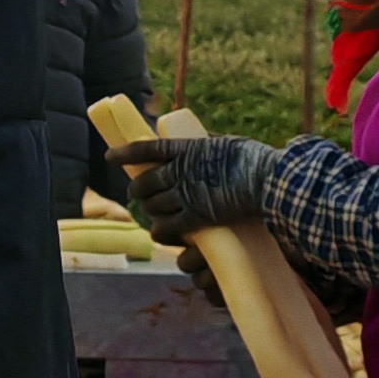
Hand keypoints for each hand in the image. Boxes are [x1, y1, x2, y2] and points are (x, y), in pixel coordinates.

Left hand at [113, 134, 277, 248]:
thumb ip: (208, 145)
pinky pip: (168, 227)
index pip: (146, 149)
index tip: (109, 156)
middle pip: (144, 183)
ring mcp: (185, 195)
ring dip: (150, 212)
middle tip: (137, 195)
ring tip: (152, 215)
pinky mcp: (196, 217)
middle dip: (138, 191)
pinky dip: (162, 232)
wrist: (269, 180)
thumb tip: (200, 142)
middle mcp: (179, 172)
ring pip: (153, 207)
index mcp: (187, 149)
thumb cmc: (256, 160)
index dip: (125, 154)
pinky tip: (161, 235)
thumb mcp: (227, 144)